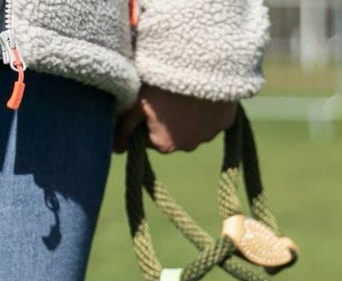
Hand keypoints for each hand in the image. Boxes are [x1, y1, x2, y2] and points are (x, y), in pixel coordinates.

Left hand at [114, 86, 237, 153]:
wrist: (200, 70)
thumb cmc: (163, 84)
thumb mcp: (138, 102)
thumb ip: (125, 127)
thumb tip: (116, 149)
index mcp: (164, 145)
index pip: (148, 136)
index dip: (144, 118)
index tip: (145, 100)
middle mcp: (187, 147)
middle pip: (172, 133)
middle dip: (167, 117)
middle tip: (165, 92)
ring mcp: (208, 136)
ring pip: (192, 126)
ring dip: (187, 113)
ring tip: (183, 90)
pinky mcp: (225, 123)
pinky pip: (211, 118)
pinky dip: (205, 108)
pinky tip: (200, 92)